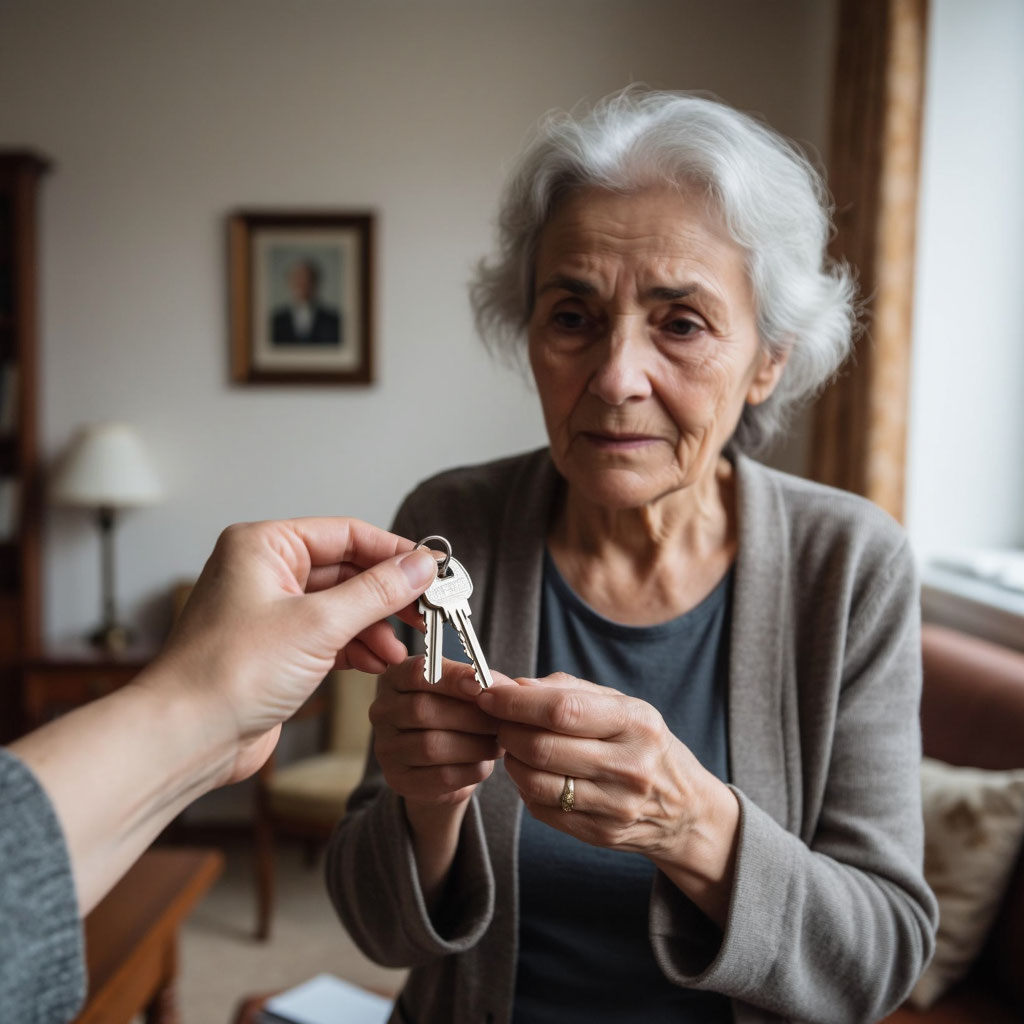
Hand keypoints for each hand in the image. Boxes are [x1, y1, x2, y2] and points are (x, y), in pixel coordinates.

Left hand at [156, 517, 438, 782]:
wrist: (186, 738)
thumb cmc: (230, 673)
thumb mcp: (318, 625)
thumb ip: (377, 592)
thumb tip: (422, 566)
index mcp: (265, 546)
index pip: (347, 534)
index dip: (395, 553)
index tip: (436, 570)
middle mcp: (266, 572)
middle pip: (348, 570)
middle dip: (390, 594)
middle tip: (429, 610)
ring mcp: (272, 612)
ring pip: (343, 606)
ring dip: (377, 626)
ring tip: (406, 646)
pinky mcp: (278, 649)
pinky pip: (331, 636)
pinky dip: (358, 647)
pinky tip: (381, 662)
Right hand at [371, 655, 502, 810]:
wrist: (444, 762)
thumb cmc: (457, 713)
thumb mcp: (466, 690)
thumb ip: (481, 682)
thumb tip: (498, 686)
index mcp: (395, 678)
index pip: (417, 672)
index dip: (451, 677)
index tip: (480, 685)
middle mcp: (382, 711)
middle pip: (422, 709)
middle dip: (470, 716)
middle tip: (501, 721)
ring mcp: (385, 748)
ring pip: (431, 746)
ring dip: (474, 744)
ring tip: (497, 743)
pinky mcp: (399, 780)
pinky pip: (439, 776)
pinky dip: (470, 769)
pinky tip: (484, 763)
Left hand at [477, 672, 738, 923]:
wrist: (685, 809)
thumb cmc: (641, 742)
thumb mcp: (620, 705)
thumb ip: (565, 690)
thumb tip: (510, 684)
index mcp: (636, 723)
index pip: (562, 710)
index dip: (515, 702)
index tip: (488, 693)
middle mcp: (630, 766)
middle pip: (542, 747)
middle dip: (506, 730)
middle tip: (497, 721)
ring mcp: (616, 806)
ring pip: (536, 782)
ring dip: (512, 760)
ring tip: (514, 747)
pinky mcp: (601, 834)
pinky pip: (542, 809)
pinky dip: (525, 788)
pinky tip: (533, 772)